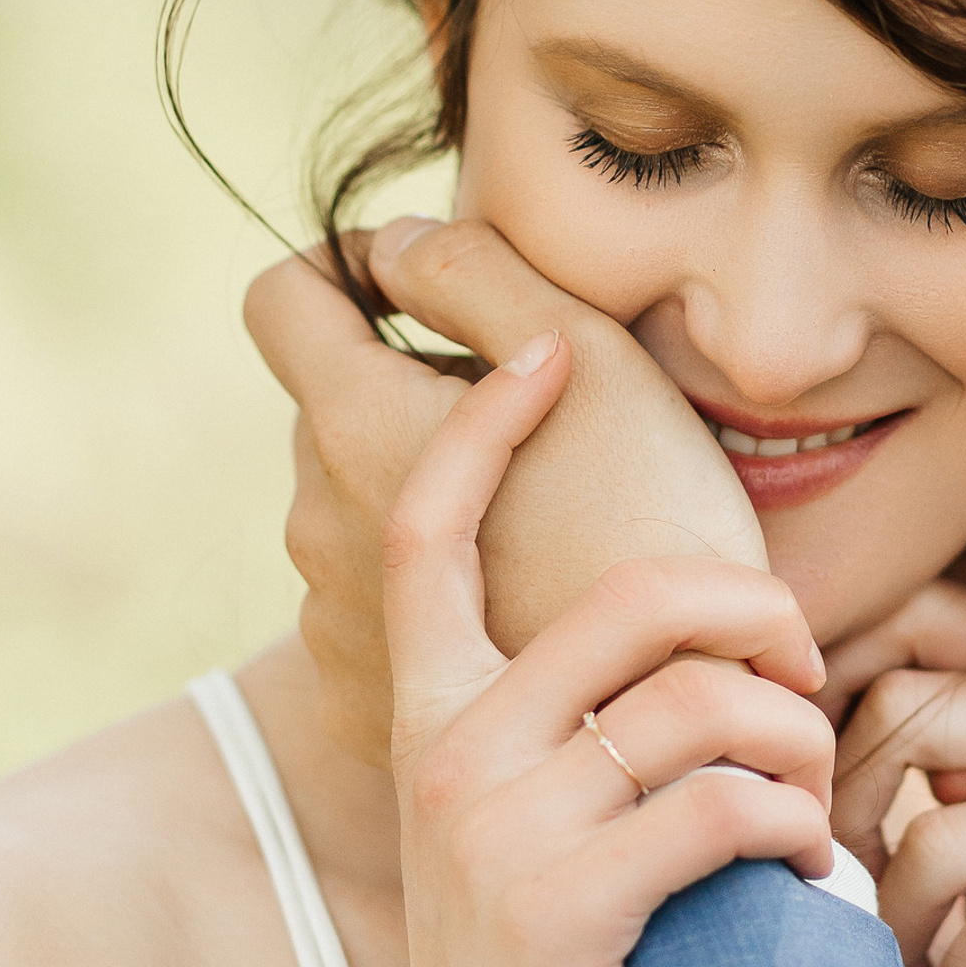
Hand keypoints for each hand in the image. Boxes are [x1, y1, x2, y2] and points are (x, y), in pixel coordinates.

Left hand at [244, 216, 761, 761]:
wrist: (679, 724)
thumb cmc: (653, 524)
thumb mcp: (591, 356)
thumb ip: (480, 272)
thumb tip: (399, 242)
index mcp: (359, 426)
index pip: (285, 298)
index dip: (344, 265)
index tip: (423, 281)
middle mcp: (317, 520)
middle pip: (337, 405)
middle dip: (415, 387)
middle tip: (538, 412)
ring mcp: (332, 617)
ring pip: (361, 501)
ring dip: (428, 483)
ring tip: (548, 513)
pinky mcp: (361, 694)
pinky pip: (375, 596)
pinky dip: (436, 576)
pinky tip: (526, 591)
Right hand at [383, 336, 832, 966]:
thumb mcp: (526, 825)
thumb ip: (572, 725)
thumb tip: (706, 639)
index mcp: (431, 714)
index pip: (426, 534)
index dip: (482, 431)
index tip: (546, 356)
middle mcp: (448, 749)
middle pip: (638, 596)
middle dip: (763, 615)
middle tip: (812, 674)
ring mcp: (495, 824)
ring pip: (708, 703)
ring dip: (802, 745)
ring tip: (814, 799)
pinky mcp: (559, 902)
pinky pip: (727, 802)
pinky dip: (798, 827)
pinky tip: (804, 869)